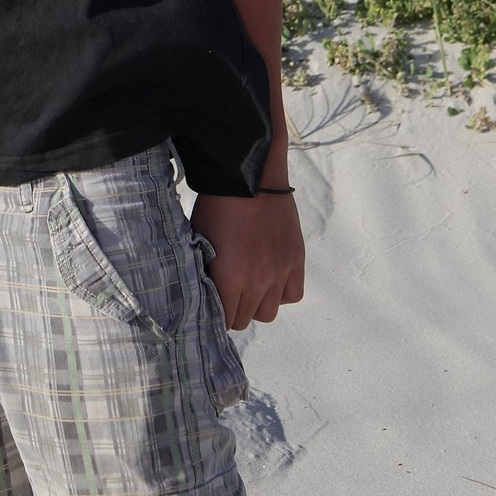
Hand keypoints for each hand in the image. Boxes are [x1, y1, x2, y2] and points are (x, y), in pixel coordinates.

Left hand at [190, 192, 304, 330]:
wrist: (250, 177)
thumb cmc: (217, 204)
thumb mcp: (200, 239)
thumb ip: (205, 271)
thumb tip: (204, 291)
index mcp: (229, 277)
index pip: (224, 319)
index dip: (217, 312)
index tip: (214, 301)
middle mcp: (257, 281)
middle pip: (246, 319)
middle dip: (235, 309)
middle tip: (229, 291)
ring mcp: (280, 271)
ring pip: (269, 312)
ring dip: (257, 304)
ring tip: (250, 285)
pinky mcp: (296, 260)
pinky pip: (292, 294)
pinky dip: (281, 293)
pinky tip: (271, 279)